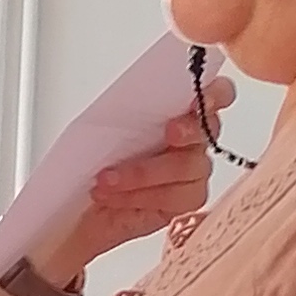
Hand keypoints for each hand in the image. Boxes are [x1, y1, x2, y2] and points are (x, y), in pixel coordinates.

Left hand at [29, 72, 226, 287]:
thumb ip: (134, 106)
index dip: (214, 94)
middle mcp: (193, 139)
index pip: (216, 93)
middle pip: (209, 129)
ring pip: (189, 167)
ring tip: (106, 179)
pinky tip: (114, 196)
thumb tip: (142, 93)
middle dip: (189, 129)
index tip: (195, 100)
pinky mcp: (186, 201)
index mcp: (179, 109)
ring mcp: (194, 172)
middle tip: (168, 132)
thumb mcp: (105, 123)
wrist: (79, 200)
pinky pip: (176, 198)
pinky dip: (139, 196)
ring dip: (144, 172)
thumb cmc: (95, 157)